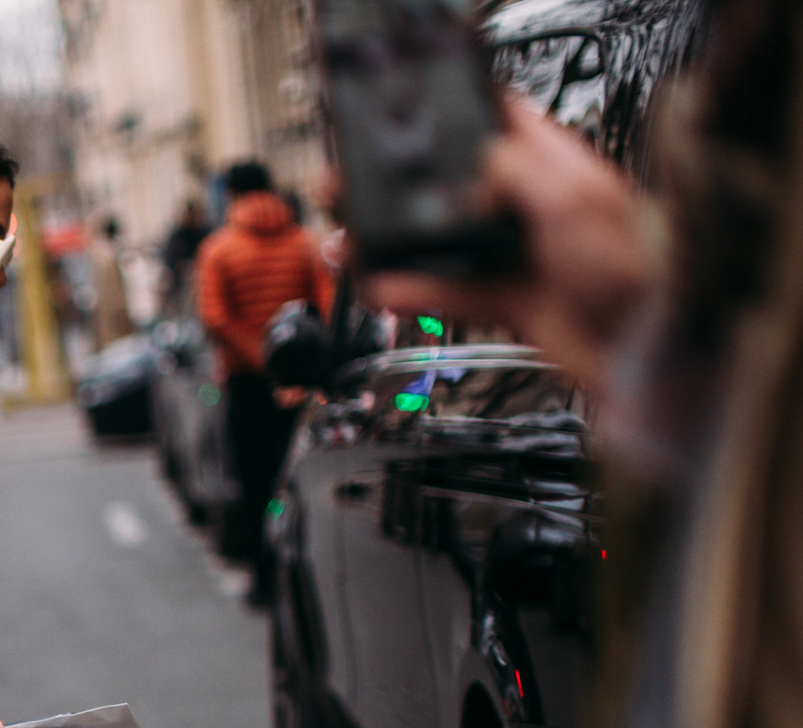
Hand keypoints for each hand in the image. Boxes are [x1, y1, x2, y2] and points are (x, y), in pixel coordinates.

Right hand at [348, 99, 652, 388]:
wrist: (642, 345)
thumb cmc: (632, 267)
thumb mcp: (573, 199)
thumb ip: (513, 169)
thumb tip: (466, 169)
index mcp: (552, 166)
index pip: (496, 123)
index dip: (452, 118)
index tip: (405, 122)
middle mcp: (527, 204)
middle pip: (451, 183)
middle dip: (400, 185)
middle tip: (354, 184)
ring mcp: (511, 251)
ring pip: (436, 238)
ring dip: (390, 239)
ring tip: (348, 237)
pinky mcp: (502, 296)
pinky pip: (443, 289)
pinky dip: (409, 290)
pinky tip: (378, 286)